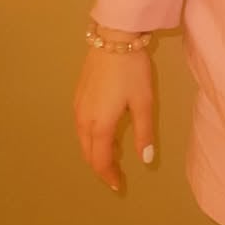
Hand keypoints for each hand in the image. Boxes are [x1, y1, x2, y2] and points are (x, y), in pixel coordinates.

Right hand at [73, 36, 154, 192]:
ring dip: (94, 152)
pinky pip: (81, 126)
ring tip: (112, 156)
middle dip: (101, 167)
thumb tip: (146, 160)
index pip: (101, 161)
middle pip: (88, 153)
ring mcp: (78, 106)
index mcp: (100, 125)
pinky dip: (90, 137)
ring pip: (82, 140)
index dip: (109, 177)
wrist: (113, 38)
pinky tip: (103, 132)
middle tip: (116, 175)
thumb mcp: (144, 102)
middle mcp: (84, 120)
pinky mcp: (78, 95)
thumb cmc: (132, 70)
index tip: (119, 187)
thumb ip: (144, 133)